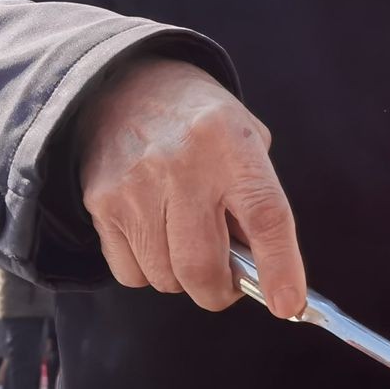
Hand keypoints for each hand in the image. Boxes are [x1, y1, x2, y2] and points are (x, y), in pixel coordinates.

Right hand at [77, 57, 306, 316]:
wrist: (124, 84)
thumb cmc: (200, 124)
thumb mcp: (245, 138)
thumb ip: (256, 199)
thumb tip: (260, 273)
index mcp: (232, 142)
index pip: (265, 215)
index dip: (280, 267)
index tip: (288, 304)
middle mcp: (183, 163)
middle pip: (203, 266)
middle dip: (219, 292)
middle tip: (226, 283)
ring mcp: (136, 185)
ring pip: (165, 277)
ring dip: (183, 279)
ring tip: (186, 241)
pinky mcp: (102, 203)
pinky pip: (131, 272)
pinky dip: (149, 270)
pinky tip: (154, 234)